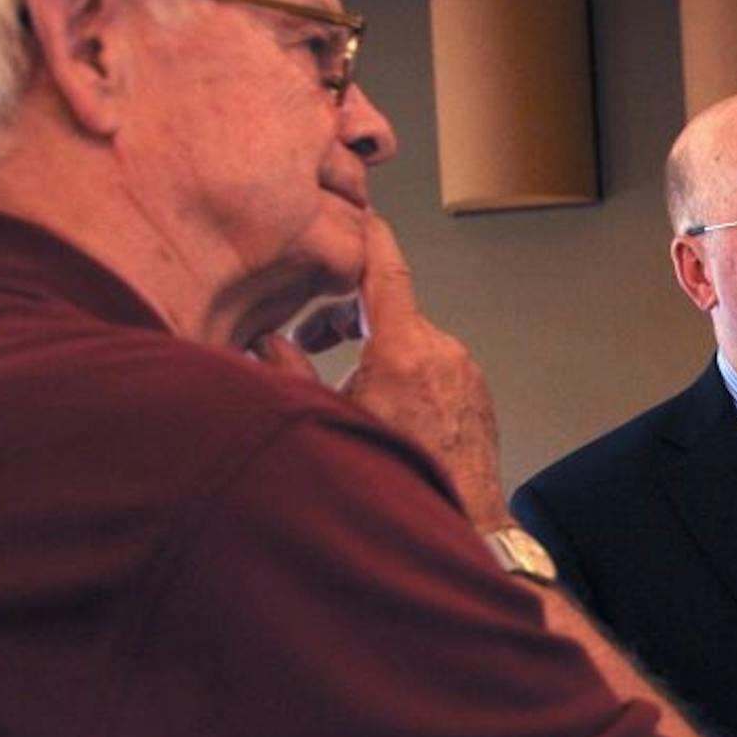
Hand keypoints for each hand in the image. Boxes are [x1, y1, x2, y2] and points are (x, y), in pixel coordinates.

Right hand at [254, 214, 506, 527]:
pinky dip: (405, 369)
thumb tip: (260, 340)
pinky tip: (384, 403)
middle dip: (346, 315)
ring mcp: (465, 371)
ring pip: (410, 340)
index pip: (386, 270)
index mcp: (405, 350)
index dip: (368, 237)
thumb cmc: (395, 480)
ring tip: (349, 382)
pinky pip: (434, 365)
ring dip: (376, 348)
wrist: (460, 522)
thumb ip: (289, 371)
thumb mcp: (327, 420)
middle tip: (310, 337)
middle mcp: (442, 352)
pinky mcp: (476, 391)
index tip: (358, 214)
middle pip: (389, 308)